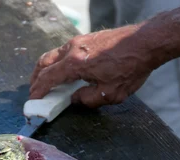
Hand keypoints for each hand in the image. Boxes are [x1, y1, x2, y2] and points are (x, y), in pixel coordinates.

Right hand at [29, 24, 154, 107]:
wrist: (146, 42)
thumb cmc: (131, 67)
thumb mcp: (110, 94)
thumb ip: (88, 99)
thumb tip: (74, 99)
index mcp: (75, 63)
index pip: (47, 78)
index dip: (38, 91)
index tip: (32, 101)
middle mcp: (73, 49)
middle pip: (43, 63)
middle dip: (35, 79)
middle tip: (35, 92)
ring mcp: (79, 41)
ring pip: (53, 55)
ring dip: (46, 69)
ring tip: (47, 83)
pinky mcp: (87, 38)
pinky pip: (64, 51)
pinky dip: (57, 62)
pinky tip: (65, 72)